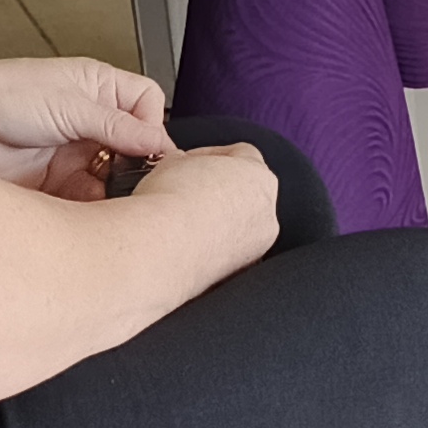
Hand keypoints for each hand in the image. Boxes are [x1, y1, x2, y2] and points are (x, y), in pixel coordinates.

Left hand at [0, 54, 171, 197]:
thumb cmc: (3, 92)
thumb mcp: (68, 103)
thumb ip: (114, 124)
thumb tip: (157, 140)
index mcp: (100, 89)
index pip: (147, 106)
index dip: (153, 128)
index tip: (151, 150)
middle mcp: (91, 122)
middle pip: (134, 149)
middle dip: (137, 167)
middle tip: (137, 183)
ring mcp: (75, 155)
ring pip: (113, 179)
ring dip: (115, 192)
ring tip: (112, 200)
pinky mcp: (58, 185)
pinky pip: (88, 202)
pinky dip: (93, 211)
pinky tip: (91, 214)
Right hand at [125, 137, 279, 280]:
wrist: (161, 247)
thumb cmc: (170, 202)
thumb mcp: (173, 161)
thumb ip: (187, 161)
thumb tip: (181, 166)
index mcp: (258, 175)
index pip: (242, 154)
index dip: (211, 156)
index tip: (188, 164)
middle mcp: (266, 211)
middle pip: (246, 192)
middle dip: (218, 190)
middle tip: (186, 191)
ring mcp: (258, 246)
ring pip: (240, 226)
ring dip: (217, 222)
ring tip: (184, 222)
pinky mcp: (241, 273)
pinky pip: (230, 254)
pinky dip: (214, 249)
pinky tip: (188, 245)